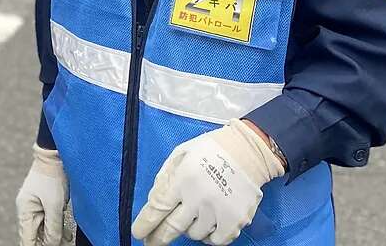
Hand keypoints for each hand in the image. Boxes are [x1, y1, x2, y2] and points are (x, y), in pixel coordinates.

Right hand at [15, 145, 67, 245]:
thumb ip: (53, 227)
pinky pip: (48, 220)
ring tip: (66, 242)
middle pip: (35, 235)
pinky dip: (56, 228)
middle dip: (47, 243)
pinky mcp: (44, 203)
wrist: (55, 156)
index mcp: (24, 211)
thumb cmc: (53, 177)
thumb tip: (51, 244)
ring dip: (54, 237)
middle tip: (61, 245)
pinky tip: (66, 235)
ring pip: (43, 229)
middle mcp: (27, 210)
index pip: (27, 238)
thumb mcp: (55, 205)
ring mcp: (35, 206)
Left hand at [130, 119, 284, 245]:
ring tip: (194, 213)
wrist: (247, 151)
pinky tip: (208, 224)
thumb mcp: (180, 154)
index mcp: (183, 178)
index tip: (138, 233)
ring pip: (193, 234)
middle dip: (159, 237)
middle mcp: (199, 197)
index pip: (158, 208)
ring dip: (188, 228)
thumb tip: (154, 201)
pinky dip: (209, 236)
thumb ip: (165, 177)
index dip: (145, 224)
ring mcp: (218, 210)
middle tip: (152, 242)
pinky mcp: (235, 220)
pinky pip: (216, 241)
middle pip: (172, 227)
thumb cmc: (210, 149)